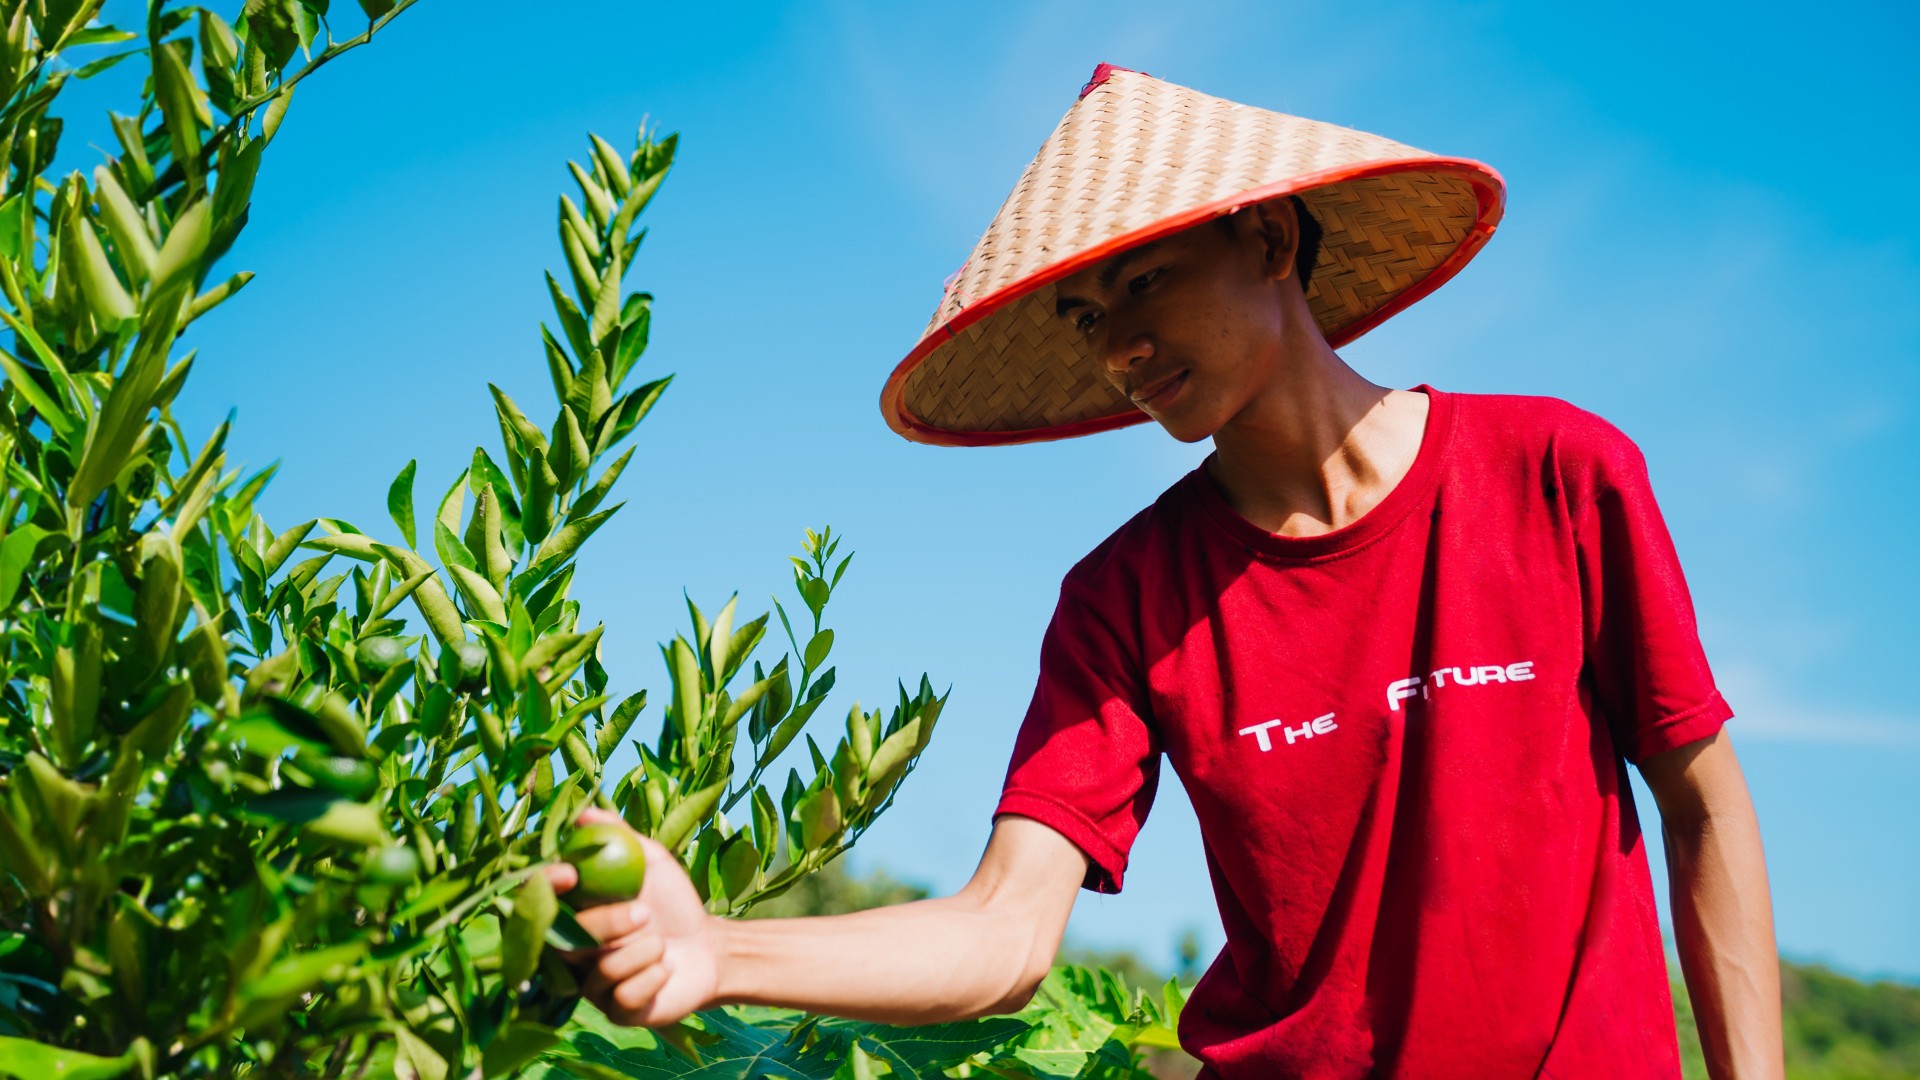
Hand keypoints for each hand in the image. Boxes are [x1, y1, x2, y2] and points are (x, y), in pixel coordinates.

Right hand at [542, 808, 722, 1026]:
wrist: (709, 947)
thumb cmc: (673, 902)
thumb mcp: (651, 860)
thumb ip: (618, 836)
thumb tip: (584, 813)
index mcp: (575, 915)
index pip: (541, 903)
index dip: (545, 889)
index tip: (569, 874)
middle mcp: (573, 953)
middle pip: (566, 942)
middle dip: (606, 925)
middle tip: (643, 913)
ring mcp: (592, 986)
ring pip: (597, 972)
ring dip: (640, 952)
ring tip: (663, 943)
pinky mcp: (614, 1012)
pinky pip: (621, 998)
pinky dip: (652, 977)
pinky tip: (666, 969)